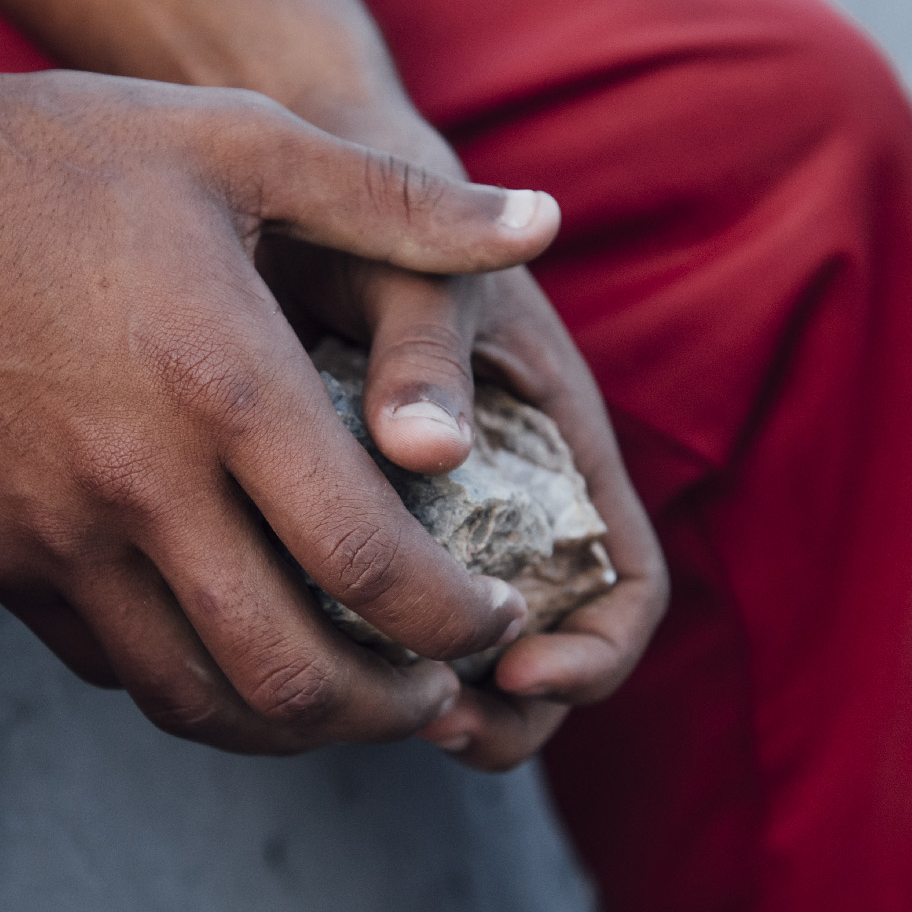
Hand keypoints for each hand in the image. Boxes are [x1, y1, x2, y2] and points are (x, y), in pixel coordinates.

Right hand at [0, 66, 566, 753]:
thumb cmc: (65, 156)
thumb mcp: (242, 142)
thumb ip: (403, 203)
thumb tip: (546, 224)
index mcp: (224, 383)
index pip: (368, 564)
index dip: (454, 621)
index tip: (493, 616)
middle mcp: (140, 483)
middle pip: (290, 674)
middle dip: (392, 708)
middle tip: (439, 686)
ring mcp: (58, 536)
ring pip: (199, 700)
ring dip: (296, 723)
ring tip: (353, 691)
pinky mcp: (0, 561)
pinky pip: (116, 670)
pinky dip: (197, 685)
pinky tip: (240, 645)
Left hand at [259, 100, 670, 771]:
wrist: (286, 186)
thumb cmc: (373, 212)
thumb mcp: (414, 266)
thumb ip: (425, 344)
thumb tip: (428, 451)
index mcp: (560, 442)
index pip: (624, 583)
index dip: (594, 650)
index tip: (518, 668)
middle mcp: (507, 495)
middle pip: (546, 649)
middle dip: (507, 714)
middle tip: (431, 725)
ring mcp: (432, 518)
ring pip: (455, 653)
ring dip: (426, 702)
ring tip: (360, 704)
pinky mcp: (347, 522)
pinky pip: (366, 620)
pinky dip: (349, 657)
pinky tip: (290, 657)